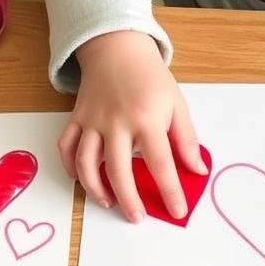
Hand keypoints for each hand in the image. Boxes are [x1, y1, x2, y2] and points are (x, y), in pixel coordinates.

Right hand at [58, 31, 206, 221]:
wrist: (117, 47)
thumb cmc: (150, 78)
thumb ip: (186, 140)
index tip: (177, 211)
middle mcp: (117, 123)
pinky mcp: (77, 118)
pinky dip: (71, 167)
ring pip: (87, 163)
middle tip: (137, 217)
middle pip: (119, 171)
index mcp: (147, 119)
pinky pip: (67, 146)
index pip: (161, 164)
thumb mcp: (177, 104)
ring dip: (95, 189)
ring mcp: (93, 121)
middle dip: (129, 199)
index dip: (170, 191)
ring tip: (109, 203)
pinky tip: (82, 180)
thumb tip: (197, 170)